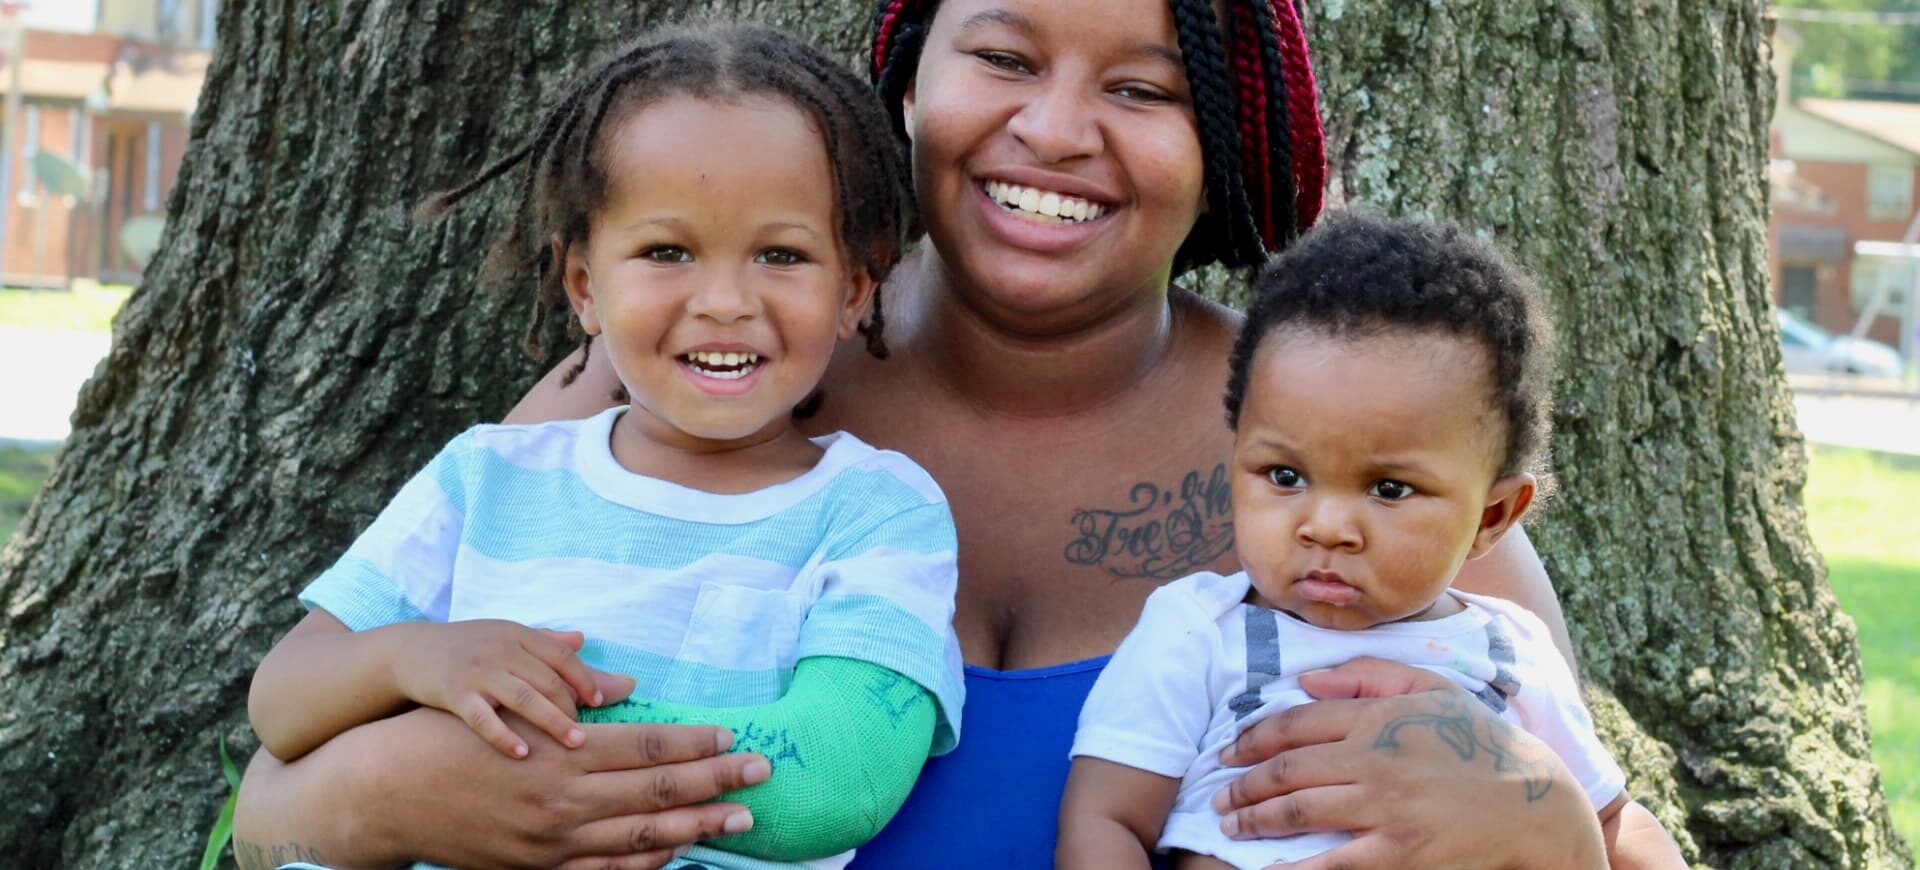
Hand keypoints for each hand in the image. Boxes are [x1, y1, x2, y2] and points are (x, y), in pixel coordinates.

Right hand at [235, 707, 770, 868]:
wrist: (386, 789)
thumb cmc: (450, 733)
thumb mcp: (509, 699)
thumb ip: (573, 691)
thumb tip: (626, 683)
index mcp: (562, 750)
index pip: (647, 744)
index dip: (697, 743)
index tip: (736, 738)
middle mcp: (564, 796)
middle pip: (656, 789)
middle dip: (715, 783)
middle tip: (762, 776)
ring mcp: (552, 839)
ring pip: (641, 834)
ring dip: (694, 825)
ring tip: (738, 819)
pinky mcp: (535, 865)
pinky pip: (602, 869)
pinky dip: (643, 863)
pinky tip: (676, 853)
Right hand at [393, 620, 633, 757]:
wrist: (409, 653)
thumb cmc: (467, 647)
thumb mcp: (506, 636)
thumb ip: (544, 642)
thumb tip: (585, 640)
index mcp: (518, 634)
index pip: (562, 655)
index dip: (585, 678)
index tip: (600, 702)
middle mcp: (502, 649)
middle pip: (549, 679)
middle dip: (573, 708)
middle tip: (590, 735)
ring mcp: (478, 671)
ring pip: (525, 697)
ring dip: (553, 722)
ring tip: (576, 745)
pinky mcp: (455, 693)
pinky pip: (485, 717)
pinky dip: (505, 735)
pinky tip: (523, 753)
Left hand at [1212, 658, 1605, 868]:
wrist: (1534, 803)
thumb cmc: (1479, 743)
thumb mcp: (1431, 690)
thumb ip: (1366, 677)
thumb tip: (1305, 682)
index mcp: (1379, 717)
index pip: (1295, 724)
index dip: (1252, 738)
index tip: (1228, 753)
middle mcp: (1375, 760)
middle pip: (1288, 769)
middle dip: (1243, 784)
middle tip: (1220, 797)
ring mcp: (1386, 808)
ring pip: (1300, 812)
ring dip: (1256, 819)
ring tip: (1232, 825)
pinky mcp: (1399, 852)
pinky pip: (1333, 863)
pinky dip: (1294, 868)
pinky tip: (1268, 869)